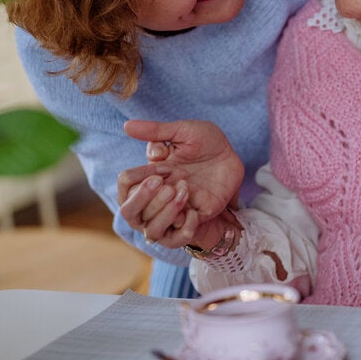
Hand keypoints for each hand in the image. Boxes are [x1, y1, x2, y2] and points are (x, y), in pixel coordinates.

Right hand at [117, 119, 243, 244]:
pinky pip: (182, 234)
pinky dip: (187, 224)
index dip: (133, 180)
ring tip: (185, 189)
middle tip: (165, 182)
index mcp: (153, 173)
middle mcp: (161, 193)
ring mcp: (179, 207)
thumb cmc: (206, 141)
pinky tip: (197, 209)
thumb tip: (127, 126)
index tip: (159, 166)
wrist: (234, 153)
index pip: (126, 186)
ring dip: (165, 212)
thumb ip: (156, 131)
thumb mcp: (182, 131)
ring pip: (153, 229)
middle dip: (144, 198)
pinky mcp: (199, 215)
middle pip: (131, 212)